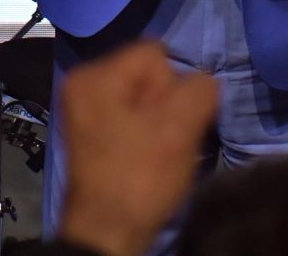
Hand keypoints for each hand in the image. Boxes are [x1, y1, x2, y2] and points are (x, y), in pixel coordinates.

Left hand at [56, 40, 219, 255]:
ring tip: (154, 153)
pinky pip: (132, 116)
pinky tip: (146, 158)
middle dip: (166, 105)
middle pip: (149, 75)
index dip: (174, 89)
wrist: (107, 233)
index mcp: (94, 75)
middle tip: (161, 142)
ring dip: (159, 123)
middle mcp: (83, 83)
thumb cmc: (139, 179)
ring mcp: (85, 109)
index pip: (156, 54)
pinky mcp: (93, 131)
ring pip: (145, 98)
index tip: (166, 124)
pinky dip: (145, 133)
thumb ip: (200, 89)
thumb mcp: (179, 128)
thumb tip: (205, 80)